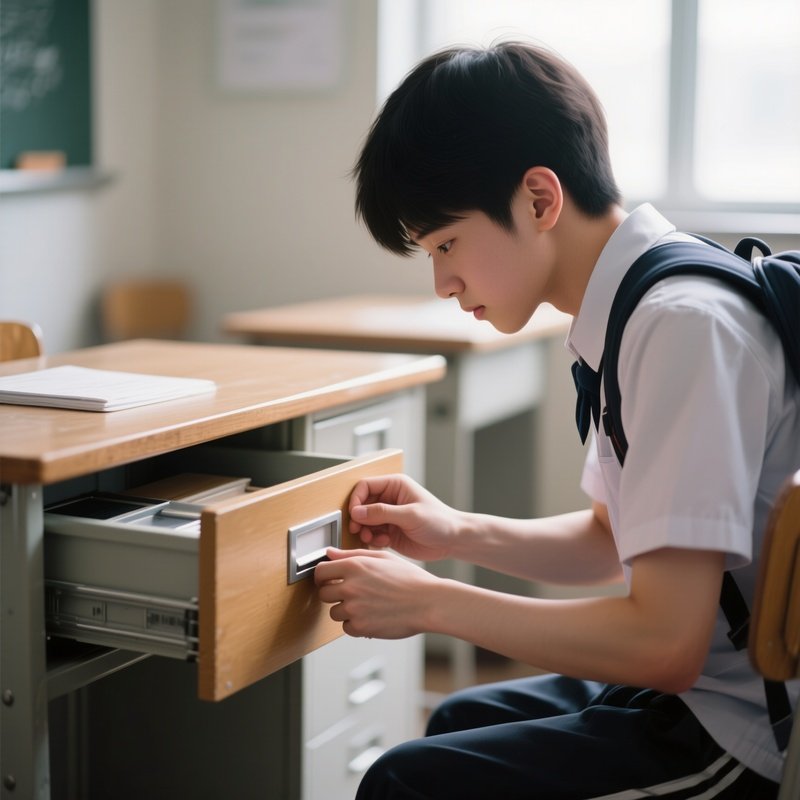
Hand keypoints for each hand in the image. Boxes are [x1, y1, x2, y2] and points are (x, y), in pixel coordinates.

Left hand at [315, 547, 439, 638]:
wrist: (428, 602)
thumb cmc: (409, 578)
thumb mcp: (382, 557)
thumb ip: (352, 554)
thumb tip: (330, 553)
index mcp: (354, 565)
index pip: (321, 571)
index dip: (322, 576)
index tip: (327, 580)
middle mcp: (350, 586)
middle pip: (323, 594)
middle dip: (333, 594)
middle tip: (350, 594)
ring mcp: (354, 608)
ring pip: (334, 613)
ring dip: (345, 610)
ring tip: (367, 605)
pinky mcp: (360, 627)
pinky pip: (347, 627)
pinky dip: (356, 624)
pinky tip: (372, 616)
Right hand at [348, 473, 459, 560]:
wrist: (453, 540)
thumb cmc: (439, 521)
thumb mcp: (410, 515)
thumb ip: (382, 513)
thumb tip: (357, 512)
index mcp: (395, 486)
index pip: (365, 486)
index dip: (356, 500)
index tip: (354, 515)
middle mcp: (389, 499)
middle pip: (361, 504)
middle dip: (358, 518)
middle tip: (358, 530)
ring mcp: (389, 516)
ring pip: (364, 521)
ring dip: (364, 531)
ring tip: (371, 538)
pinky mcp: (389, 532)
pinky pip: (372, 534)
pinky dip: (372, 540)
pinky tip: (383, 542)